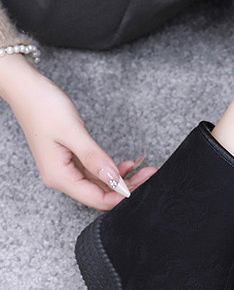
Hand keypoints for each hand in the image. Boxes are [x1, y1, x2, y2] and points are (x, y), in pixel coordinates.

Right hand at [0, 56, 157, 210]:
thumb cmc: (43, 107)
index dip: (122, 196)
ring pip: (101, 184)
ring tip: (145, 169)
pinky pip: (96, 172)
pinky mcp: (71, 159)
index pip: (97, 199)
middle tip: (151, 174)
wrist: (27, 90)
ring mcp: (67, 168)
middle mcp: (62, 177)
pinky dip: (113, 170)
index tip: (145, 183)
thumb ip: (94, 157)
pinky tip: (128, 164)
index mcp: (59, 176)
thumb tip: (114, 179)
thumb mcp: (73, 132)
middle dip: (128, 187)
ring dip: (124, 179)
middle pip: (101, 194)